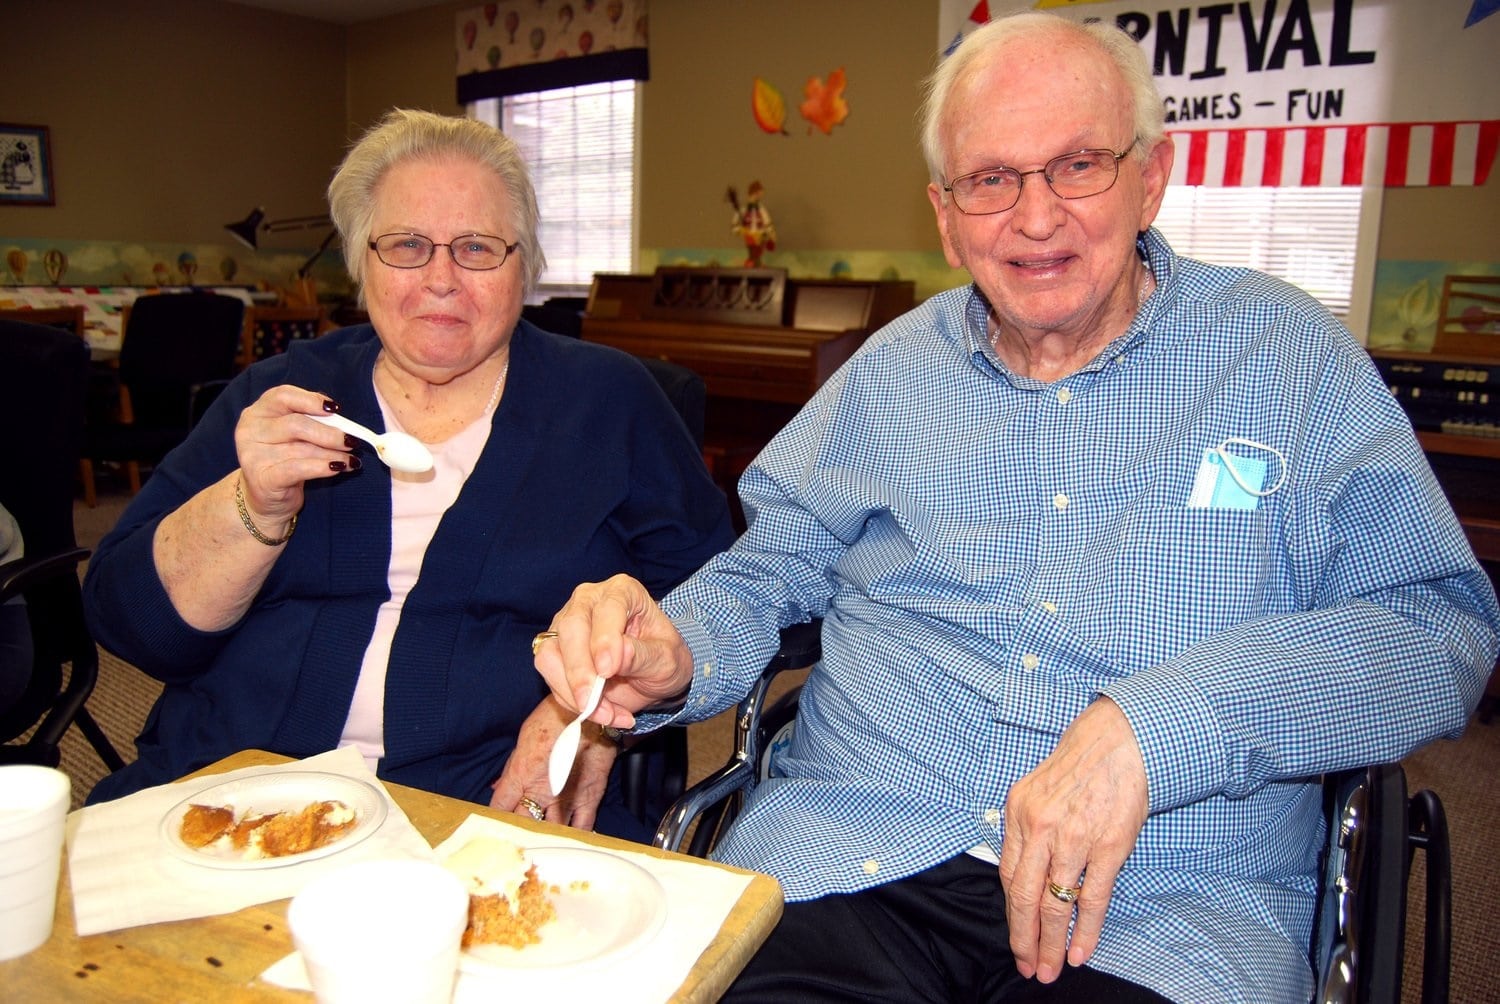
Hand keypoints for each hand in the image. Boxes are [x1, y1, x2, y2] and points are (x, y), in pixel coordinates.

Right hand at [233, 385, 360, 526]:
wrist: (266, 499)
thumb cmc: (284, 461)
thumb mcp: (293, 437)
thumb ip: (310, 421)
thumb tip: (341, 420)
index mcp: (258, 412)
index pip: (283, 396)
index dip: (311, 400)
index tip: (335, 409)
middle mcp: (250, 430)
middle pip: (296, 424)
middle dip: (330, 433)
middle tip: (352, 441)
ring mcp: (253, 455)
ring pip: (301, 449)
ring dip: (333, 454)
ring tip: (352, 460)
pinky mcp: (262, 478)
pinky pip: (298, 469)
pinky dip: (323, 467)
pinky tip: (338, 468)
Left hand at [489, 697, 619, 828]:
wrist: (591, 712)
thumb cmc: (554, 720)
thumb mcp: (523, 740)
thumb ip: (510, 769)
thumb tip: (497, 787)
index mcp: (521, 776)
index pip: (499, 808)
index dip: (494, 818)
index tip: (494, 823)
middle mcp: (542, 793)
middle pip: (522, 825)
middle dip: (516, 832)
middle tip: (514, 836)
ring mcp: (567, 799)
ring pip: (550, 832)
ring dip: (543, 837)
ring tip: (538, 841)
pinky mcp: (589, 799)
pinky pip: (580, 829)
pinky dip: (573, 837)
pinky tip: (567, 840)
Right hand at [533, 574, 694, 729]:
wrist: (651, 676)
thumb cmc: (662, 658)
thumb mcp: (666, 659)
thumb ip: (642, 656)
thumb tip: (616, 656)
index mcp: (622, 591)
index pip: (607, 608)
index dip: (604, 640)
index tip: (608, 670)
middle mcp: (589, 600)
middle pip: (571, 628)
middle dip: (580, 671)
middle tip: (593, 703)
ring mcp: (566, 622)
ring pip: (550, 654)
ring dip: (572, 691)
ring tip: (607, 714)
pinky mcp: (554, 648)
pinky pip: (549, 673)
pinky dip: (568, 698)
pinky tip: (598, 712)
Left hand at [998, 698, 1148, 982]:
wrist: (1119, 740)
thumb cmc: (1080, 765)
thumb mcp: (1037, 790)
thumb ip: (1028, 829)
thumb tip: (1023, 873)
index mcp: (1019, 813)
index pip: (1009, 877)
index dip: (1011, 915)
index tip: (1015, 940)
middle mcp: (1041, 828)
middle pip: (1026, 897)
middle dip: (1025, 939)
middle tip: (1028, 967)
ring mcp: (1074, 839)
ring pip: (1056, 904)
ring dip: (1052, 943)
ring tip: (1051, 969)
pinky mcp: (1107, 846)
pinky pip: (1092, 899)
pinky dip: (1086, 930)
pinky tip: (1080, 951)